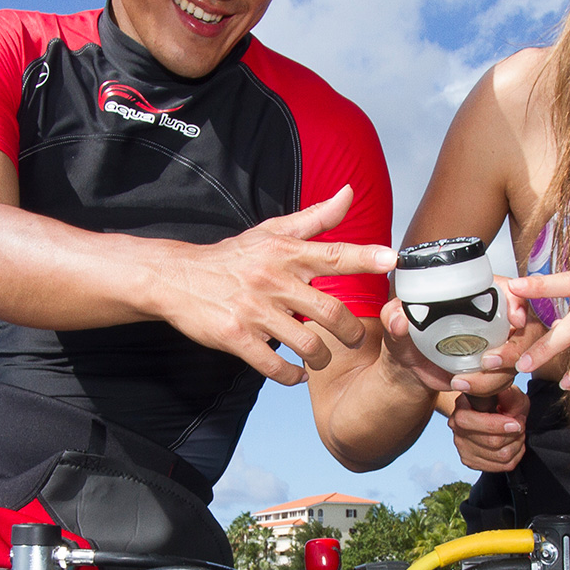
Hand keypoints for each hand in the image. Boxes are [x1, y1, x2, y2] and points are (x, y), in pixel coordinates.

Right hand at [162, 187, 395, 384]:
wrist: (176, 278)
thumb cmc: (232, 257)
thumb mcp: (272, 232)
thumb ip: (316, 218)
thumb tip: (350, 193)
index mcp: (285, 253)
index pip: (333, 254)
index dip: (365, 257)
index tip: (392, 260)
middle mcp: (273, 280)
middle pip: (330, 312)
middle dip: (351, 332)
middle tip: (354, 338)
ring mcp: (254, 311)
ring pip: (307, 343)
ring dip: (321, 357)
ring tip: (320, 358)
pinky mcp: (236, 337)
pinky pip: (275, 366)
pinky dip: (292, 376)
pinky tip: (296, 373)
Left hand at [371, 299, 526, 398]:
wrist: (409, 366)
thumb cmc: (406, 334)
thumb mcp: (395, 321)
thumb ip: (394, 315)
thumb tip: (399, 320)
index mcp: (476, 294)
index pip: (512, 291)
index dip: (520, 302)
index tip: (516, 319)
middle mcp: (493, 316)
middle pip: (527, 329)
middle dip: (514, 349)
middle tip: (488, 361)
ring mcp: (498, 343)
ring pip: (517, 359)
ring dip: (494, 375)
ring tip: (461, 381)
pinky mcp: (494, 367)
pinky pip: (504, 378)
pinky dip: (485, 386)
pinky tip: (461, 384)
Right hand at [449, 380, 528, 472]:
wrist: (494, 413)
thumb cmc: (501, 402)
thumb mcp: (509, 393)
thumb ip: (507, 395)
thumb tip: (503, 393)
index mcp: (461, 409)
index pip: (473, 423)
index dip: (498, 425)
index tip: (516, 423)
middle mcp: (458, 430)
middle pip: (492, 442)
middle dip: (514, 434)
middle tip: (519, 424)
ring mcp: (463, 448)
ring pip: (501, 456)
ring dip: (517, 444)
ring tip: (517, 433)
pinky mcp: (471, 462)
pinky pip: (502, 466)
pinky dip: (515, 455)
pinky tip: (513, 444)